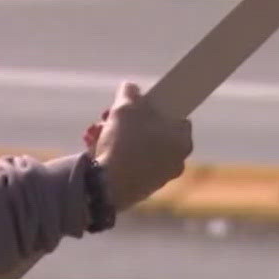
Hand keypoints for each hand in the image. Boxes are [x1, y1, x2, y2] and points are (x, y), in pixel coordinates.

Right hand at [87, 81, 191, 209]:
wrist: (107, 186)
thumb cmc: (124, 143)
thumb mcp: (125, 106)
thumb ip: (130, 92)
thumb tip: (131, 89)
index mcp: (183, 140)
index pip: (175, 115)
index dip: (154, 106)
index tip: (138, 103)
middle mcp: (176, 161)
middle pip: (152, 131)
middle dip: (129, 122)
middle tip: (110, 116)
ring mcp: (159, 177)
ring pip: (138, 147)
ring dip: (117, 136)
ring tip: (97, 131)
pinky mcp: (141, 189)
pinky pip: (129, 164)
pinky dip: (115, 155)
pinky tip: (95, 148)